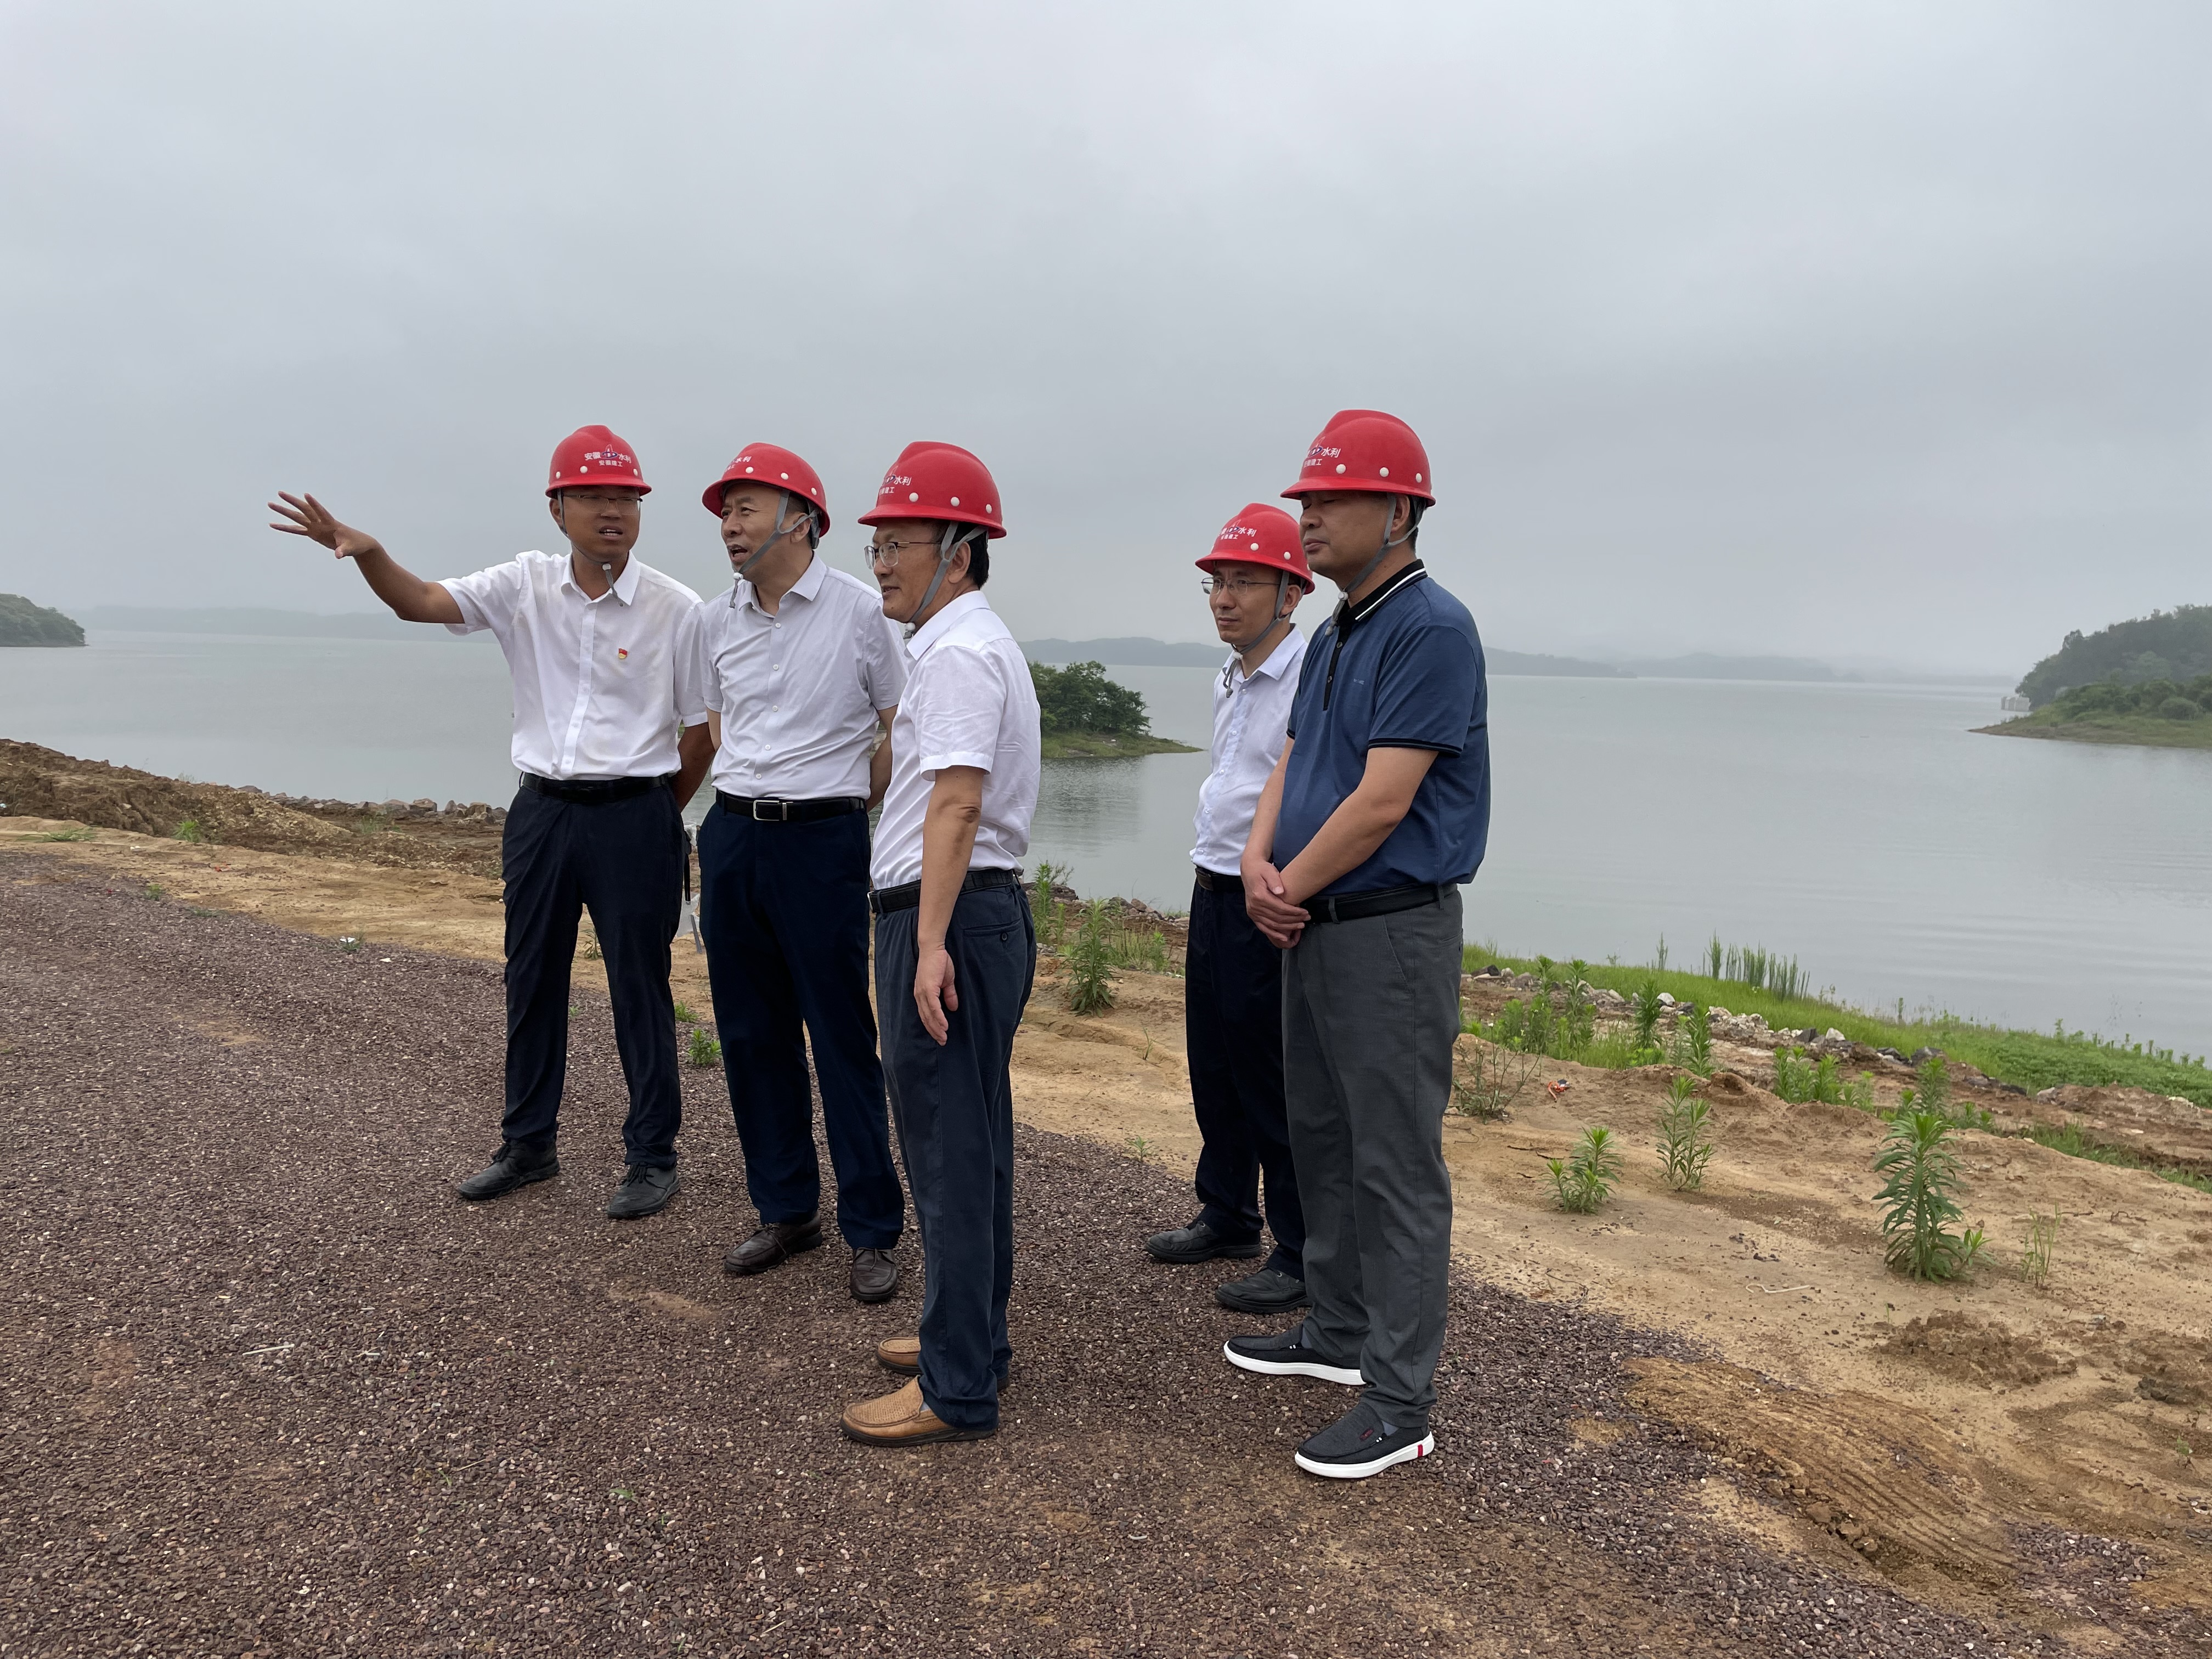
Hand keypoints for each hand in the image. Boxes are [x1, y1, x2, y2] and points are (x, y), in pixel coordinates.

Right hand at [268, 492, 382, 560]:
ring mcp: (315, 526)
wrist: (357, 545)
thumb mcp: (350, 548)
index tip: (306, 495)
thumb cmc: (355, 544)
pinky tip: (273, 525)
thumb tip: (338, 556)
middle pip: (304, 510)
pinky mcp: (312, 533)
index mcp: (331, 523)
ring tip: (270, 504)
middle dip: (292, 502)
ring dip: (284, 511)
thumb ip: (343, 551)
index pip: (321, 512)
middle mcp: (321, 522)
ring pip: (297, 517)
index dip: (314, 504)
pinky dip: (285, 528)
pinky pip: (296, 530)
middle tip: (279, 493)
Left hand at [914, 942, 957, 1044]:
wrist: (933, 949)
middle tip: (942, 1041)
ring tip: (943, 1037)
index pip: (926, 1015)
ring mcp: (922, 993)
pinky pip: (933, 1008)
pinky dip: (938, 1018)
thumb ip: (949, 995)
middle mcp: (920, 996)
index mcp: (923, 994)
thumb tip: (953, 1007)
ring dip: (936, 1028)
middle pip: (926, 1018)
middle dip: (934, 1031)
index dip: (933, 1026)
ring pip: (929, 1015)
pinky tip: (944, 1026)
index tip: (940, 1035)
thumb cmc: (939, 962)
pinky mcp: (928, 989)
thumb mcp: (946, 982)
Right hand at [1241, 858, 1307, 948]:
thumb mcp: (1269, 871)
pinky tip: (1284, 937)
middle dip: (1294, 920)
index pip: (1280, 908)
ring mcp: (1252, 912)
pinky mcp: (1253, 915)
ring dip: (1287, 928)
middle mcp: (1254, 906)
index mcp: (1259, 896)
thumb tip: (1280, 892)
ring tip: (1300, 925)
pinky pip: (1263, 928)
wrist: (1249, 870)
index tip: (1305, 912)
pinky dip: (1274, 934)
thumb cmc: (1261, 870)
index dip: (1294, 912)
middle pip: (1277, 918)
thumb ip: (1275, 881)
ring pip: (1272, 925)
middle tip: (1306, 919)